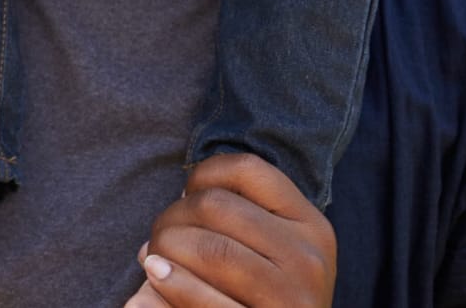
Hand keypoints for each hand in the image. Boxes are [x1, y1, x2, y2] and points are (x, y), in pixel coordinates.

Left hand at [123, 154, 336, 307]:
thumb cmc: (265, 297)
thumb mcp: (270, 252)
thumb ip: (230, 220)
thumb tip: (178, 199)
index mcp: (310, 225)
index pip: (247, 169)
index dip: (202, 176)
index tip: (185, 197)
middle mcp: (308, 257)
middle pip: (215, 205)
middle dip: (171, 218)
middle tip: (159, 239)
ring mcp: (292, 296)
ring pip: (209, 248)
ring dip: (166, 251)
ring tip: (155, 263)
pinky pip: (205, 299)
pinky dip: (171, 284)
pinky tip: (156, 278)